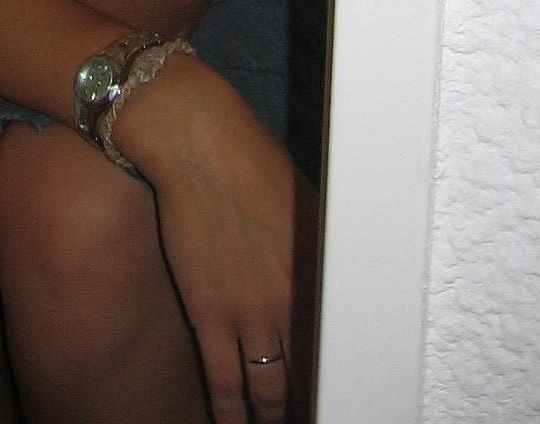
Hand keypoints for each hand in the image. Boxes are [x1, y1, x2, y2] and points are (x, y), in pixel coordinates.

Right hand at [112, 53, 315, 422]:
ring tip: (276, 422)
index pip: (341, 340)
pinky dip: (228, 410)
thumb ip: (320, 250)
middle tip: (310, 408)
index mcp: (322, 271)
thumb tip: (334, 275)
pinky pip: (223, 379)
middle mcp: (293, 301)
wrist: (197, 144)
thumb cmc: (252, 160)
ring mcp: (250, 312)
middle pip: (310, 371)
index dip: (340, 369)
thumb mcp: (307, 204)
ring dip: (273, 412)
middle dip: (311, 397)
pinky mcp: (209, 313)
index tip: (342, 385)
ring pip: (269, 387)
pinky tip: (230, 423)